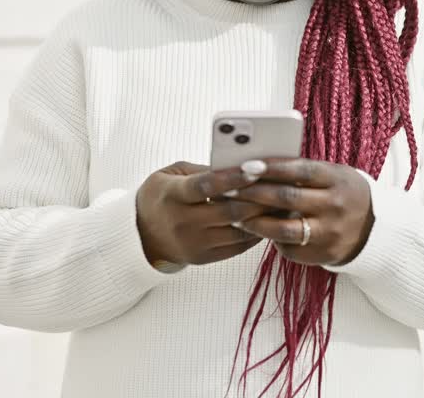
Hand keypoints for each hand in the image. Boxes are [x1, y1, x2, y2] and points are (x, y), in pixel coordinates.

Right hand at [135, 161, 273, 265]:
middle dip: (259, 198)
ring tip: (283, 202)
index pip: (206, 187)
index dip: (233, 178)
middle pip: (230, 212)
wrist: (140, 235)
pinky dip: (257, 233)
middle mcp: (183, 223)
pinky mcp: (204, 258)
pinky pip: (238, 247)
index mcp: (173, 196)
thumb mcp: (173, 174)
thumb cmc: (162, 195)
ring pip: (239, 232)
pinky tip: (270, 219)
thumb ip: (203, 169)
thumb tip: (240, 165)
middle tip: (282, 184)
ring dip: (264, 217)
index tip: (256, 167)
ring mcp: (194, 244)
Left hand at [228, 159, 374, 265]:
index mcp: (337, 180)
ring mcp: (330, 233)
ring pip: (283, 229)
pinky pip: (289, 248)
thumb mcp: (334, 175)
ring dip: (255, 222)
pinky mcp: (323, 255)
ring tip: (235, 216)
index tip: (246, 165)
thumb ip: (305, 172)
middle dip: (254, 193)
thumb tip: (261, 166)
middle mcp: (334, 206)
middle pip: (287, 198)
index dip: (271, 168)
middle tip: (230, 189)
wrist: (375, 230)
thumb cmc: (344, 194)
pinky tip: (257, 232)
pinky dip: (271, 239)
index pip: (299, 171)